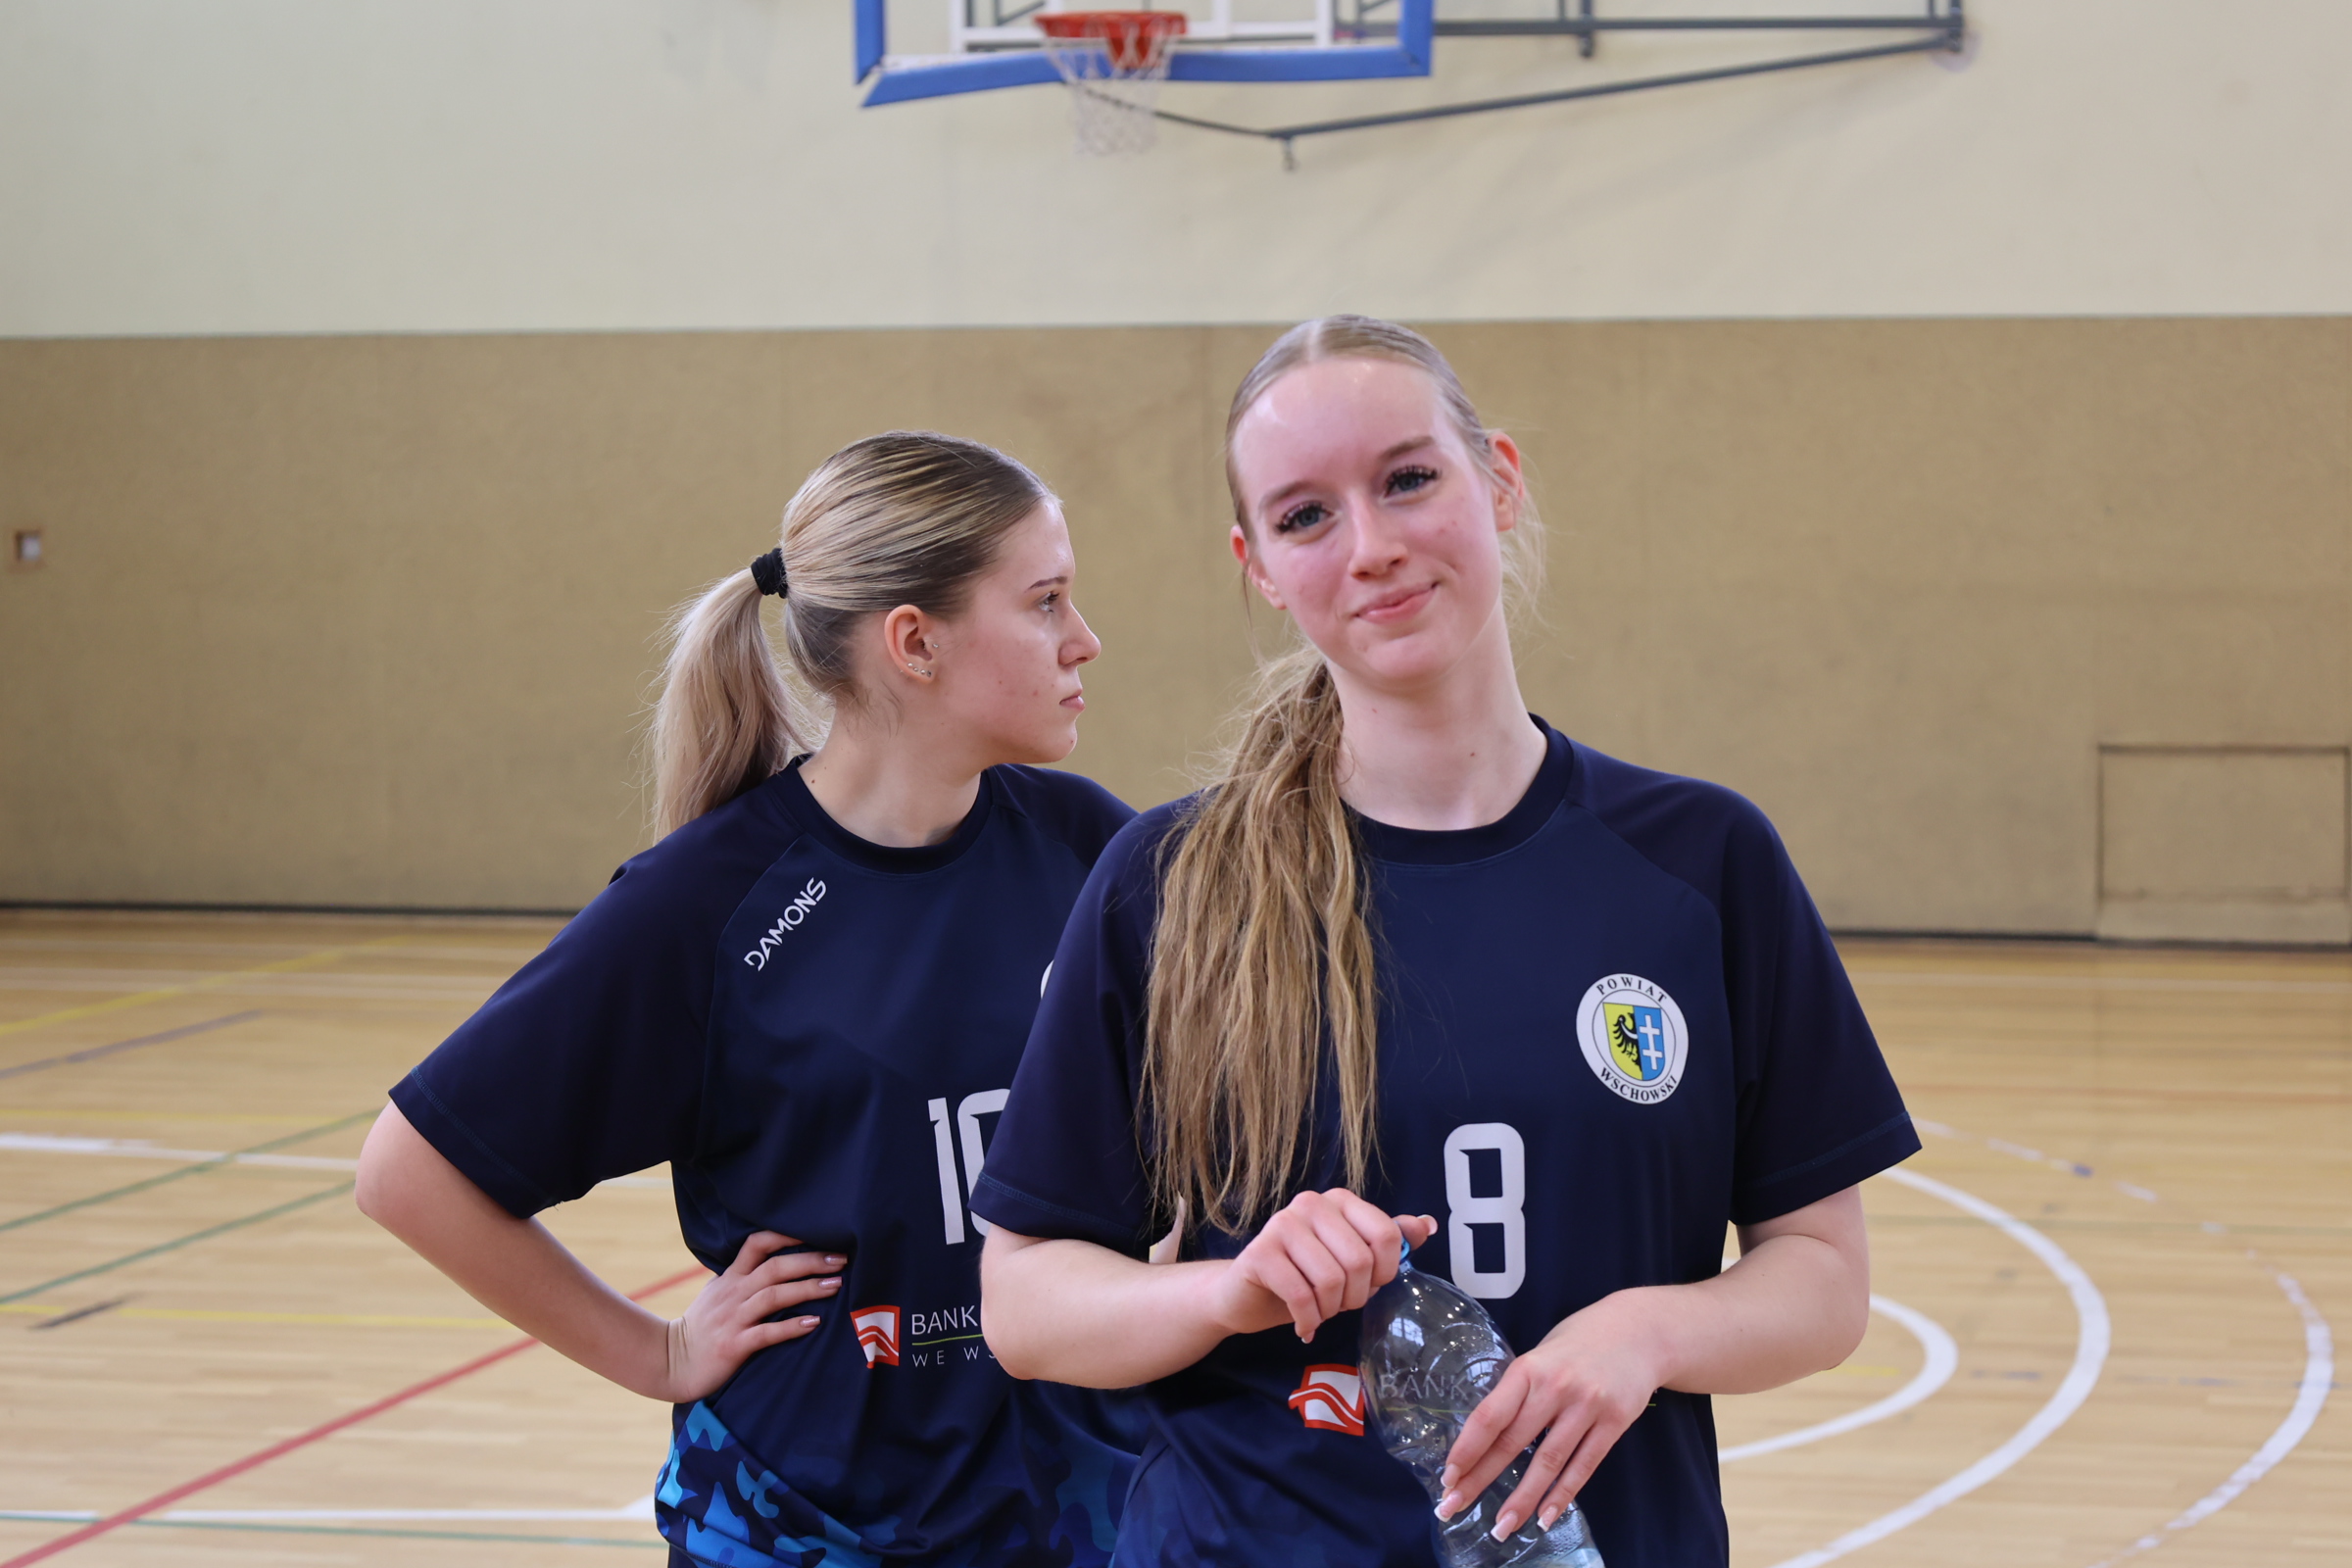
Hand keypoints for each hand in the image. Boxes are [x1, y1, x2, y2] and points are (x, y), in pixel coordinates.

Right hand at [662, 1232, 843, 1401]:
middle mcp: (733, 1293)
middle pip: (775, 1267)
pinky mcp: (734, 1345)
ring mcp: (733, 1318)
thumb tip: (772, 1261)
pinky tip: (814, 1323)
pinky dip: (792, 1327)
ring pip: (774, 1296)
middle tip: (840, 1258)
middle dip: (810, 1260)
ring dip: (807, 1289)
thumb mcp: (717, 1293)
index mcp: (731, 1278)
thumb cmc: (700, 1327)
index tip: (818, 1232)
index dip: (786, 1234)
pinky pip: (767, 1333)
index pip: (757, 1244)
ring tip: (836, 1285)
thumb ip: (741, 1277)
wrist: (671, 1362)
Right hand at [1206, 1190, 1437, 1341]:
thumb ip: (1388, 1241)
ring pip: (1331, 1280)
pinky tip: (1303, 1324)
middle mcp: (1311, 1203)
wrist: (1246, 1295)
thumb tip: (1428, 1225)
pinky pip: (1300, 1295)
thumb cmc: (1305, 1276)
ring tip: (1318, 1311)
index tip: (1368, 1284)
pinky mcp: (1260, 1253)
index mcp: (1340, 1200)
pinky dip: (1308, 1320)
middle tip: (1338, 1304)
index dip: (1384, 1271)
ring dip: (1329, 1310)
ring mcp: (1282, 1224)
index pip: (1387, 1235)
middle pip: (1361, 1261)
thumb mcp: (1351, 1260)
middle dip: (1355, 1297)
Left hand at [1436, 1294, 1659, 1538]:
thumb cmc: (1578, 1342)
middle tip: (1454, 1508)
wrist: (1639, 1331)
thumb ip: (1519, 1391)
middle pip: (1512, 1442)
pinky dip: (1563, 1494)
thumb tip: (1487, 1435)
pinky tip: (1545, 1517)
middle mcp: (1556, 1387)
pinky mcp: (1614, 1422)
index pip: (1490, 1416)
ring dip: (1523, 1499)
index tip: (1448, 1477)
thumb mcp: (1541, 1355)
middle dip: (1481, 1479)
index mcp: (1528, 1368)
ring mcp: (1587, 1406)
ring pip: (1549, 1462)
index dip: (1467, 1449)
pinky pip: (1584, 1466)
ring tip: (1503, 1527)